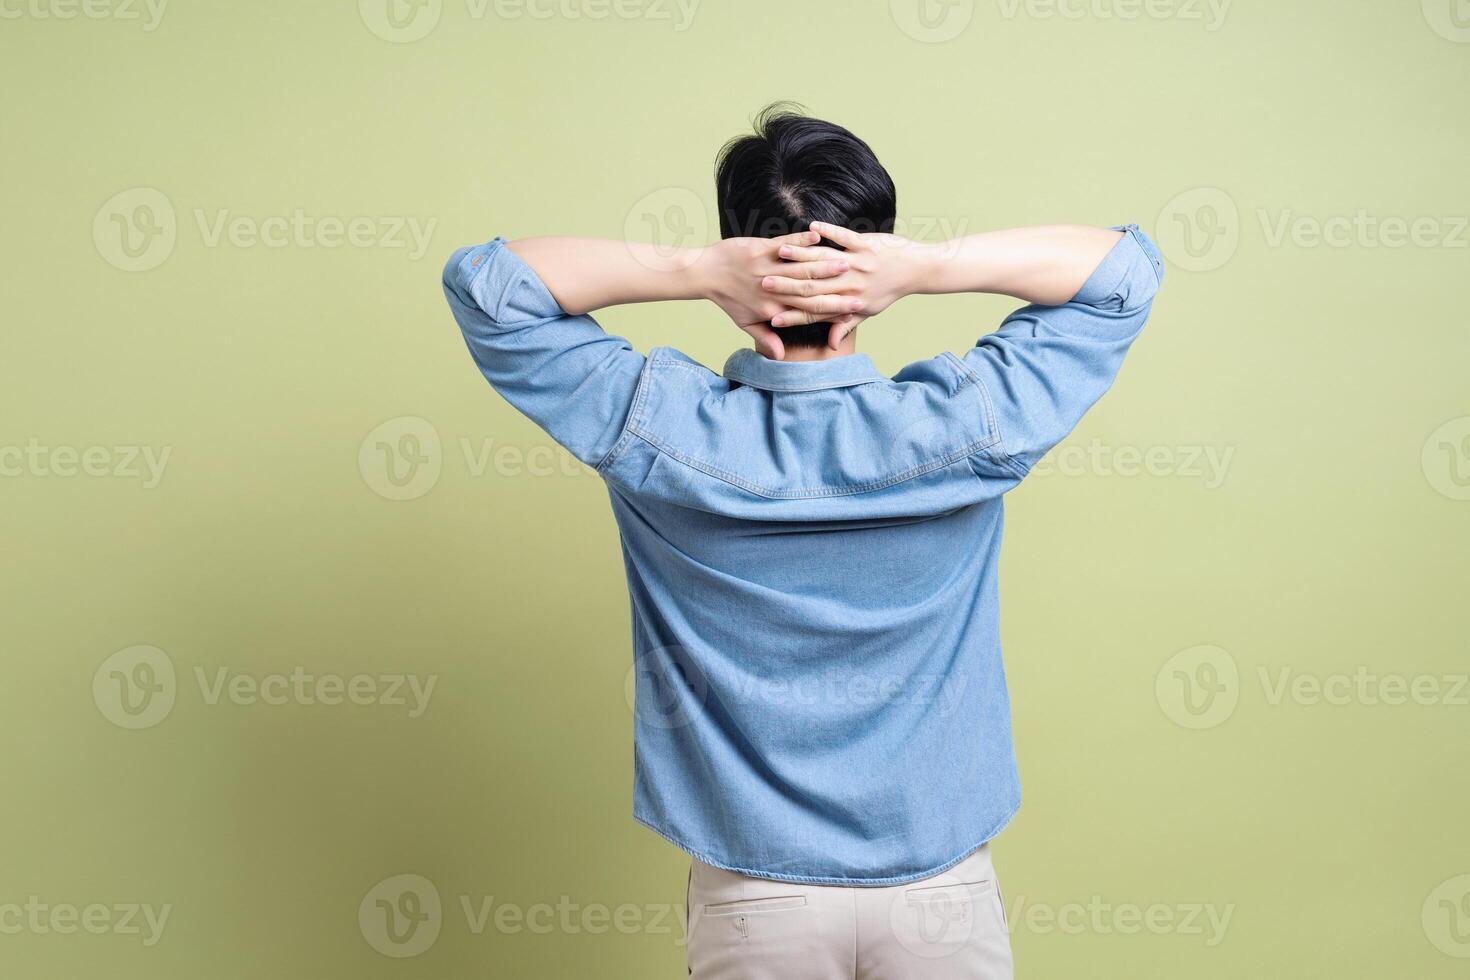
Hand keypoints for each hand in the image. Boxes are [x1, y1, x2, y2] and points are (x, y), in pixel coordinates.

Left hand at [699, 231, 862, 359]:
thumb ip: (766, 338)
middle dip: (836, 288)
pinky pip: (785, 243)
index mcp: (773, 309)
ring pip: (800, 268)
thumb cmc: (728, 298)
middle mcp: (772, 291)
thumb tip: (781, 356)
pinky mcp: (760, 249)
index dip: (834, 310)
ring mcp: (766, 268)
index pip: (809, 312)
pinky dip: (802, 240)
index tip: (855, 307)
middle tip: (859, 286)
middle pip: (810, 290)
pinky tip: (819, 235)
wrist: (705, 273)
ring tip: (845, 261)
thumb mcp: (745, 322)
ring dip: (824, 264)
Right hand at [760, 221, 930, 348]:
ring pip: (825, 260)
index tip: (771, 318)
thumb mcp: (867, 311)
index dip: (793, 316)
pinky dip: (829, 231)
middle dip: (788, 285)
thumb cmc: (888, 290)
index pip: (815, 312)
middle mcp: (852, 285)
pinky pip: (845, 237)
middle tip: (764, 283)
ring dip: (802, 255)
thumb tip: (830, 345)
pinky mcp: (867, 245)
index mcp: (848, 302)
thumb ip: (845, 325)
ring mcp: (860, 264)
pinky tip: (813, 227)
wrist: (916, 270)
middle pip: (814, 287)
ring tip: (780, 252)